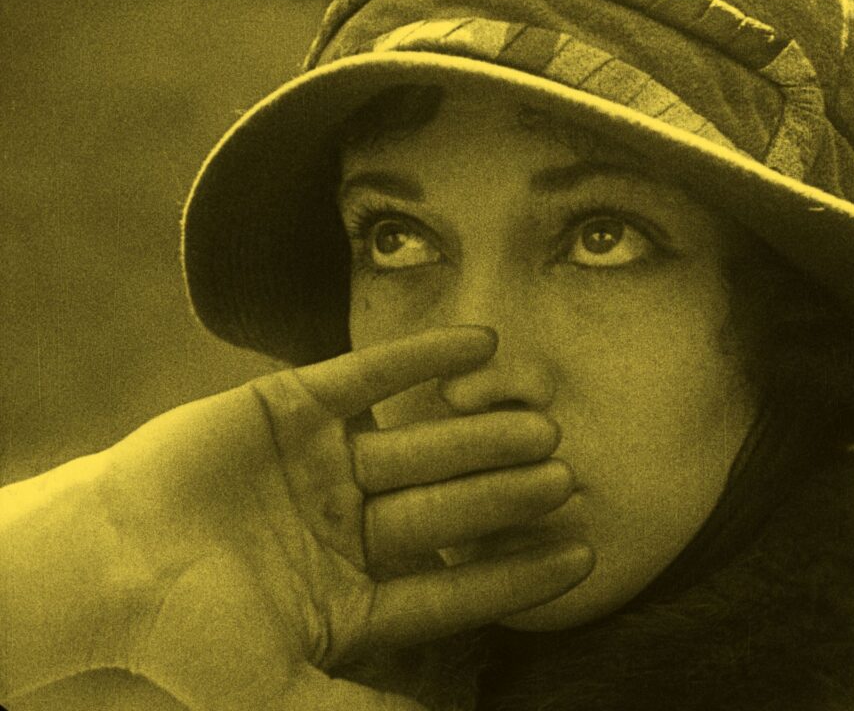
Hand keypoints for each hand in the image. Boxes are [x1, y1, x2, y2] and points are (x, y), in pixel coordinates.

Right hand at [6, 327, 591, 709]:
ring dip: (481, 432)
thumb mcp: (280, 690)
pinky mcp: (296, 404)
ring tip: (544, 424)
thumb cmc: (186, 633)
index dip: (517, 572)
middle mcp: (349, 525)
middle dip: (506, 495)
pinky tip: (483, 343)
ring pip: (420, 443)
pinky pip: (371, 374)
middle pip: (447, 509)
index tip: (582, 553)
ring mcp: (326, 463)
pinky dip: (424, 356)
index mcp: (354, 593)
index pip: (454, 586)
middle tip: (567, 477)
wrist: (106, 559)